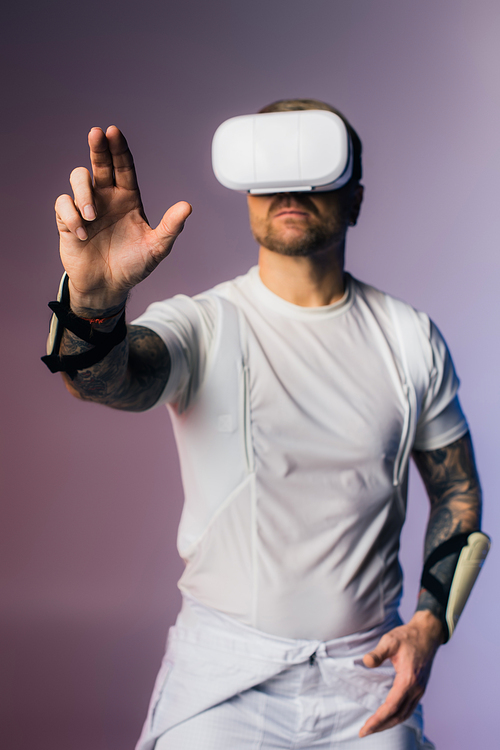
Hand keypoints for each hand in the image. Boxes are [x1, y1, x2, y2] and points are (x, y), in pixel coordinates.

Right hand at [54, 126, 191, 313]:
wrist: (109, 287)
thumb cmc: (133, 266)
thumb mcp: (156, 248)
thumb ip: (171, 228)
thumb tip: (187, 207)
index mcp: (128, 198)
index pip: (124, 167)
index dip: (119, 148)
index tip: (114, 132)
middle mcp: (107, 197)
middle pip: (100, 163)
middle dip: (98, 147)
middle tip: (97, 134)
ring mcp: (86, 207)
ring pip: (79, 179)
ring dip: (84, 192)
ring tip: (92, 216)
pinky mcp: (68, 221)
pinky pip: (63, 204)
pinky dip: (71, 214)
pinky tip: (82, 233)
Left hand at [359, 610, 443, 736]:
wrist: (427, 634)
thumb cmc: (407, 636)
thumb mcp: (390, 640)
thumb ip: (378, 653)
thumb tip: (366, 662)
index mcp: (408, 679)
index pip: (391, 706)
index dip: (378, 720)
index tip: (365, 728)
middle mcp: (416, 688)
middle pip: (398, 716)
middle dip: (381, 726)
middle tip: (364, 732)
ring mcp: (420, 690)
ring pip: (404, 714)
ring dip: (389, 723)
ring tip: (373, 728)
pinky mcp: (420, 688)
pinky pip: (408, 708)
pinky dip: (397, 716)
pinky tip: (387, 716)